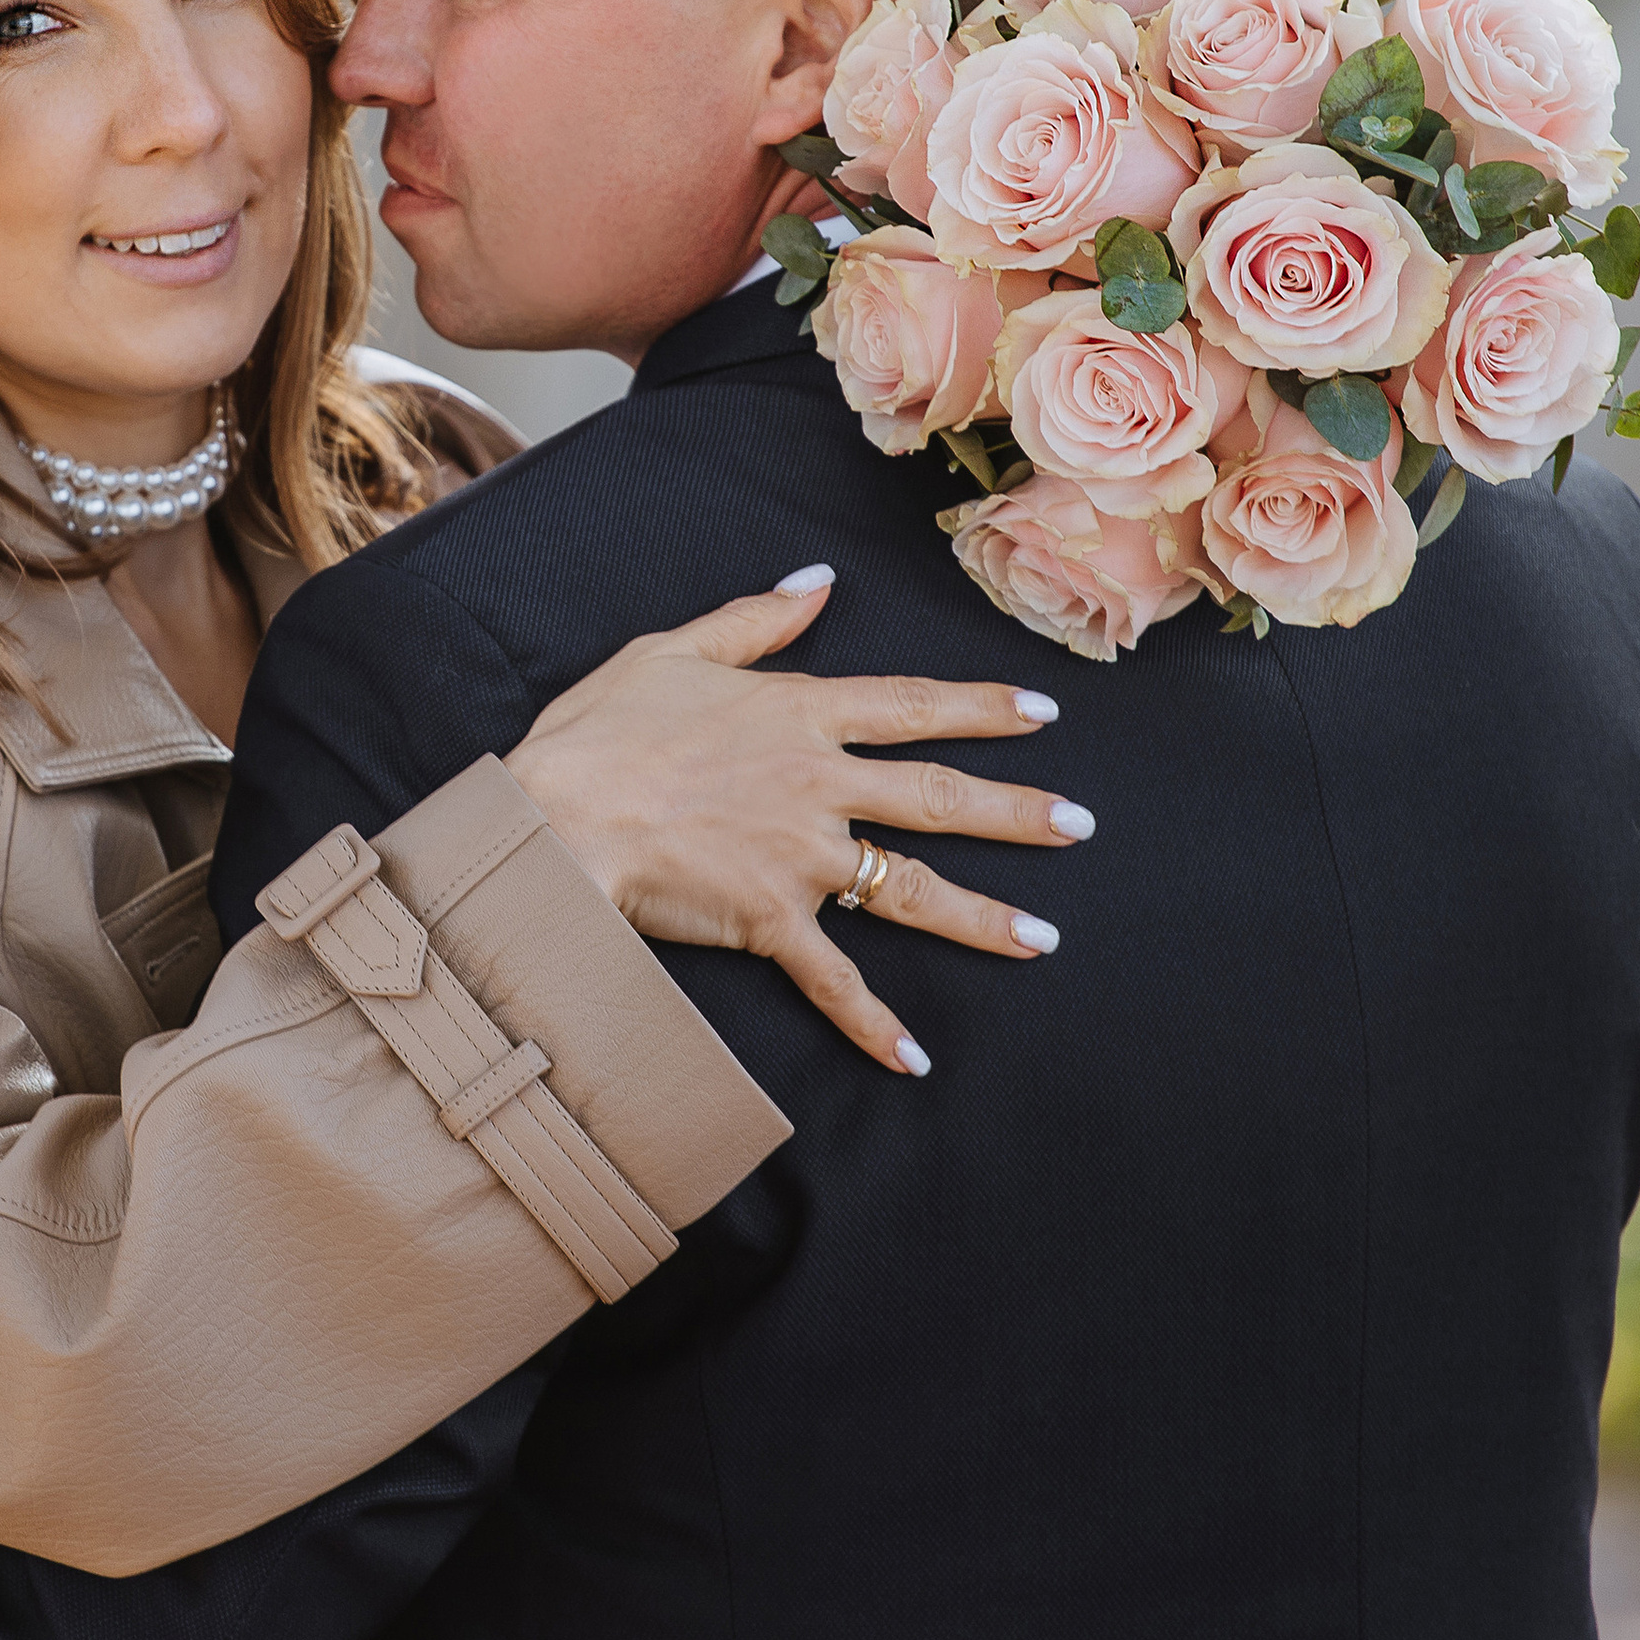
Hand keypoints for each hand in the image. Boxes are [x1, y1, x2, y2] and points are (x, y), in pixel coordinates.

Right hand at [503, 566, 1087, 1076]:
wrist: (558, 814)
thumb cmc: (602, 729)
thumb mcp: (672, 649)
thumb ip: (754, 619)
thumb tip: (817, 582)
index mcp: (797, 713)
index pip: (911, 706)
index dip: (982, 708)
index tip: (1044, 712)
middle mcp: (816, 782)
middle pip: (938, 796)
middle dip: (1016, 812)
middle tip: (1081, 824)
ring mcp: (800, 855)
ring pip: (912, 887)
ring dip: (983, 917)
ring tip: (1043, 939)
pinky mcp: (769, 920)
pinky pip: (835, 978)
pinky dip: (874, 1023)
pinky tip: (915, 1057)